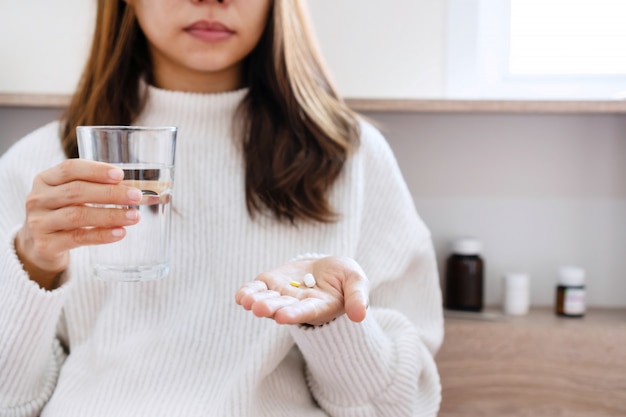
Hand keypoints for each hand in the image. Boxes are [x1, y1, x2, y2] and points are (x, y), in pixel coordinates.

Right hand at [15, 159, 142, 288]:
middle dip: (110, 193)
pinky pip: (78, 238)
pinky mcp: (45, 245)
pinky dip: (102, 235)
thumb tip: (138, 191)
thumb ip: (97, 188)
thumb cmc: (63, 213)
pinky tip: (120, 232)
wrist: (38, 246)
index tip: (120, 175)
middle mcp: (38, 199)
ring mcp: (39, 223)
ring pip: (78, 215)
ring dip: (110, 215)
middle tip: (136, 196)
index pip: (70, 169)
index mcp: (45, 179)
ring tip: (134, 216)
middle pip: (76, 191)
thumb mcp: (72, 196)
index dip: (96, 170)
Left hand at [235, 256, 369, 325]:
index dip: (295, 314)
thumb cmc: (345, 278)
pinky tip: (241, 296)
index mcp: (319, 307)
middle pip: (283, 308)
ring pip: (267, 300)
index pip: (306, 311)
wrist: (328, 269)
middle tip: (260, 308)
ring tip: (248, 302)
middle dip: (271, 308)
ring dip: (257, 301)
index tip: (283, 316)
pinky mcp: (271, 284)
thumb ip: (357, 297)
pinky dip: (248, 292)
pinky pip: (257, 289)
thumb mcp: (357, 281)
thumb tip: (359, 315)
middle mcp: (298, 305)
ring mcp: (282, 295)